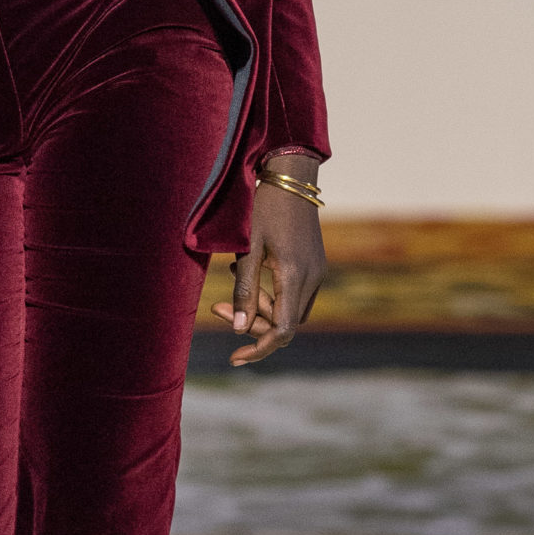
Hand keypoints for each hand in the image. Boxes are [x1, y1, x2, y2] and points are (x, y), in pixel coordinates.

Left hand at [209, 169, 326, 365]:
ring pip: (289, 309)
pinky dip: (270, 294)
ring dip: (260, 307)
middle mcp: (312, 278)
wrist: (291, 177)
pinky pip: (293, 293)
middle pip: (284, 323)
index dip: (259, 348)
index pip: (282, 331)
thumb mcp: (247, 248)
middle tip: (216, 308)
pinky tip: (248, 271)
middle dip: (251, 323)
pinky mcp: (314, 264)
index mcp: (295, 276)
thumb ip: (244, 290)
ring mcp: (317, 271)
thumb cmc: (264, 208)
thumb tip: (238, 329)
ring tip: (230, 281)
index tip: (236, 357)